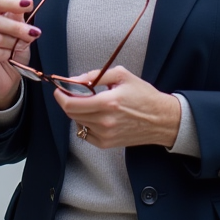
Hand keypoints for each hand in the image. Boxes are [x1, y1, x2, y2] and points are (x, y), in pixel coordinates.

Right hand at [0, 0, 40, 108]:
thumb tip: (25, 6)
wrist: (6, 79)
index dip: (13, 3)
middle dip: (18, 28)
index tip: (30, 4)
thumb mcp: (19, 34)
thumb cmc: (12, 53)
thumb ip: (19, 20)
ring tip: (22, 48)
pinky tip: (10, 57)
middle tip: (35, 33)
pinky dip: (6, 54)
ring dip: (14, 44)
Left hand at [54, 66, 181, 149]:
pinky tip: (94, 116)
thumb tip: (75, 80)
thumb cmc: (143, 95)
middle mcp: (104, 121)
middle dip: (67, 101)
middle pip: (71, 114)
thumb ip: (96, 75)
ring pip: (77, 122)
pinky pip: (85, 133)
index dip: (61, 96)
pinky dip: (84, 123)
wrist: (161, 119)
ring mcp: (105, 135)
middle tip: (71, 93)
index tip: (59, 89)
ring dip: (77, 112)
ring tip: (89, 103)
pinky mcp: (106, 144)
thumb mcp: (122, 75)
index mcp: (108, 102)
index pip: (72, 104)